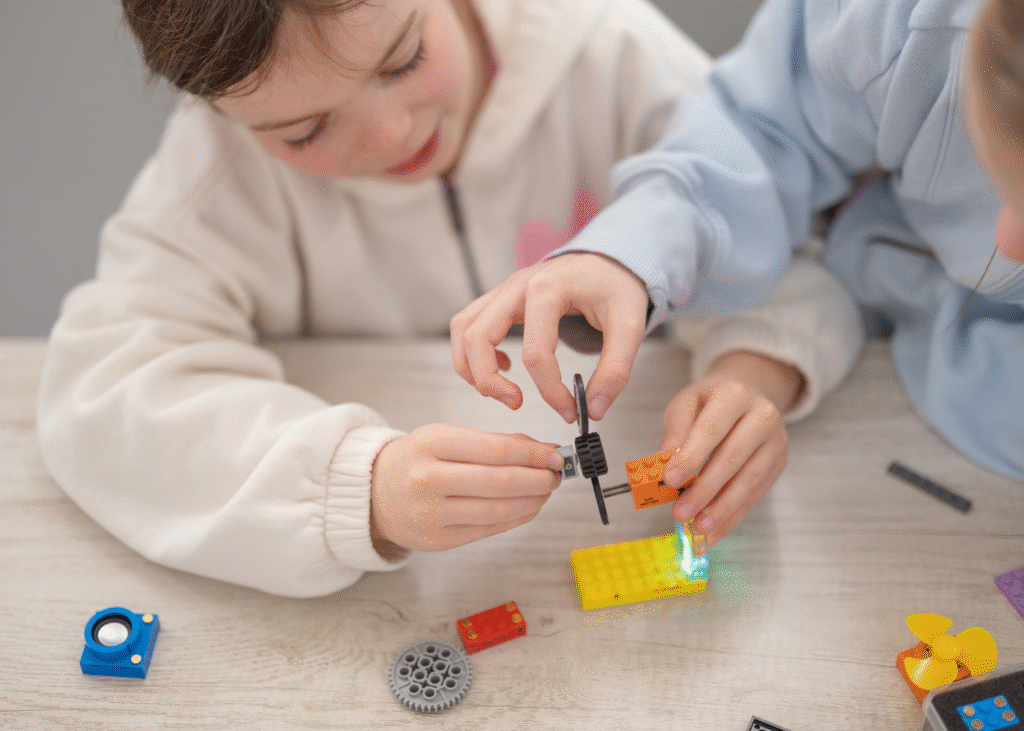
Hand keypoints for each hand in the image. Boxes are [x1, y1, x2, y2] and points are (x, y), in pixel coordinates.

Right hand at [369, 424, 564, 551]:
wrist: (375, 494)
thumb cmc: (417, 461)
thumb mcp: (446, 438)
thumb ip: (493, 443)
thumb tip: (543, 450)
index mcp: (430, 444)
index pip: (497, 450)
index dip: (535, 454)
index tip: (556, 455)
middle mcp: (427, 479)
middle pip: (501, 482)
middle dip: (540, 479)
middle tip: (557, 475)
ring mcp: (431, 514)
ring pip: (499, 510)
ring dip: (533, 501)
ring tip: (546, 491)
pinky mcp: (438, 541)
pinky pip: (489, 529)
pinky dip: (517, 518)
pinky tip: (529, 507)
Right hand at [450, 252, 648, 422]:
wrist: (608, 259)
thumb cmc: (615, 285)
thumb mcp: (630, 325)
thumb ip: (615, 370)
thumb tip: (593, 409)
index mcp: (548, 290)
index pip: (535, 354)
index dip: (550, 392)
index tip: (569, 411)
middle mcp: (517, 286)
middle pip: (477, 338)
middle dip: (489, 381)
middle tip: (515, 403)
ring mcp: (505, 290)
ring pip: (462, 329)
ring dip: (471, 367)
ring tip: (501, 391)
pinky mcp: (501, 298)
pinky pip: (469, 324)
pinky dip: (474, 351)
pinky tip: (506, 366)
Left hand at [658, 352, 801, 545]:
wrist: (746, 397)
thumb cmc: (709, 402)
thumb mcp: (685, 404)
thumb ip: (675, 431)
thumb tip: (664, 462)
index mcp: (734, 395)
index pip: (711, 430)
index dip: (691, 457)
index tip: (670, 480)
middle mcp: (763, 415)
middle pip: (732, 458)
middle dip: (705, 490)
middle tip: (680, 513)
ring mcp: (776, 441)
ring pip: (750, 480)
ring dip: (723, 509)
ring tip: (699, 527)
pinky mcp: (780, 462)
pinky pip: (757, 493)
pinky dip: (735, 515)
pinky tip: (716, 529)